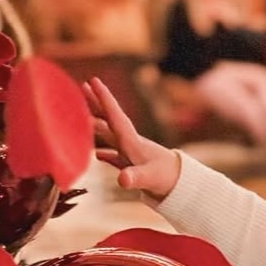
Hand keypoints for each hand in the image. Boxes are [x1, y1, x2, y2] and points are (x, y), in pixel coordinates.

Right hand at [85, 76, 179, 200]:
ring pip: (109, 135)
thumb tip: (122, 179)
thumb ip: (135, 177)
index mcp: (131, 142)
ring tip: (83, 116)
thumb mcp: (148, 178)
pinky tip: (97, 154)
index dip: (103, 98)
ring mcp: (130, 154)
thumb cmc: (166, 179)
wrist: (182, 186)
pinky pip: (114, 156)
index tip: (93, 80)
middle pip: (109, 120)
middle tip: (83, 85)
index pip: (115, 116)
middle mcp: (129, 144)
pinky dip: (104, 153)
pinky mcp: (132, 167)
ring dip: (96, 125)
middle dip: (97, 103)